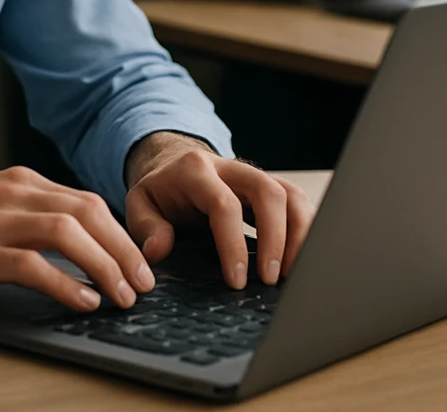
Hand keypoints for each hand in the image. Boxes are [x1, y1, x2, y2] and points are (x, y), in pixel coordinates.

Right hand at [0, 167, 154, 312]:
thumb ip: (29, 214)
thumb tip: (82, 242)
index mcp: (19, 181)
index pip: (87, 200)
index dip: (121, 233)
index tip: (139, 262)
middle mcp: (12, 193)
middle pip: (89, 212)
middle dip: (124, 250)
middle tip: (143, 283)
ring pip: (69, 234)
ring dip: (105, 266)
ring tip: (122, 296)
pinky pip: (34, 265)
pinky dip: (66, 284)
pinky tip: (83, 301)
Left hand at [124, 133, 314, 289]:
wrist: (175, 165)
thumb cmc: (162, 191)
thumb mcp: (140, 204)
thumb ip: (146, 227)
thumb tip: (158, 251)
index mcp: (195, 171)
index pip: (223, 204)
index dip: (233, 244)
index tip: (236, 280)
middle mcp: (231, 168)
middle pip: (268, 192)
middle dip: (275, 238)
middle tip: (270, 279)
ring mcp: (254, 176)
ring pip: (290, 194)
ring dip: (300, 234)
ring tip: (294, 274)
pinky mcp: (271, 188)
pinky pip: (298, 202)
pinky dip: (306, 229)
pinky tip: (303, 258)